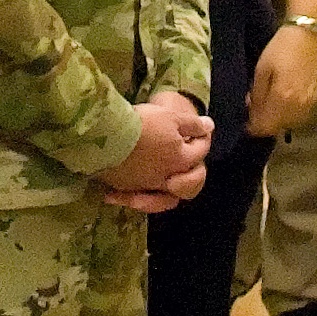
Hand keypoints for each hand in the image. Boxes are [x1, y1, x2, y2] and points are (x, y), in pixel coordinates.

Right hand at [99, 88, 212, 210]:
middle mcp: (166, 178)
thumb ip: (193, 125)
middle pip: (188, 182)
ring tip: (165, 183)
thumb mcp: (171, 117)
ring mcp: (145, 185)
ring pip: (163, 197)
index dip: (202, 137)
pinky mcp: (125, 187)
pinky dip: (136, 197)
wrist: (106, 134)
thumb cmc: (142, 123)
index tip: (201, 128)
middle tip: (186, 159)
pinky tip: (135, 188)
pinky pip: (136, 198)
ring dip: (168, 191)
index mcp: (180, 160)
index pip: (200, 151)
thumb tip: (210, 126)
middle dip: (193, 173)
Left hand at [246, 22, 316, 135]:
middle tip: (254, 111)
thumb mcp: (262, 69)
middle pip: (277, 128)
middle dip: (264, 123)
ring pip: (289, 123)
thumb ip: (257, 94)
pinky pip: (300, 115)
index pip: (265, 126)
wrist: (308, 34)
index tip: (245, 124)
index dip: (253, 128)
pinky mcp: (316, 97)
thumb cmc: (281, 48)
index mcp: (282, 98)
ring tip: (267, 105)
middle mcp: (298, 106)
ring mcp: (309, 103)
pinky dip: (289, 114)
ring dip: (277, 120)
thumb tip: (252, 109)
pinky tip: (282, 102)